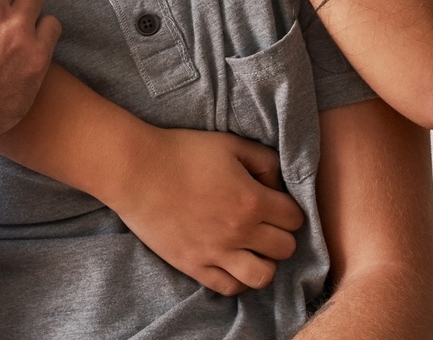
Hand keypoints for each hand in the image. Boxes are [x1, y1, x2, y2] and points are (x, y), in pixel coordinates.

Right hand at [110, 126, 304, 295]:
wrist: (136, 170)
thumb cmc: (182, 152)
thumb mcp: (230, 144)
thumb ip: (265, 161)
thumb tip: (277, 185)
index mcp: (252, 201)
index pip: (295, 219)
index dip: (289, 209)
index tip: (275, 203)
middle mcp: (239, 232)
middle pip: (285, 248)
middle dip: (280, 234)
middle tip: (264, 224)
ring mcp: (216, 253)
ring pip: (263, 276)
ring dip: (264, 263)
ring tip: (252, 249)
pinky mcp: (193, 265)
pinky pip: (229, 287)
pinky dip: (237, 279)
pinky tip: (231, 262)